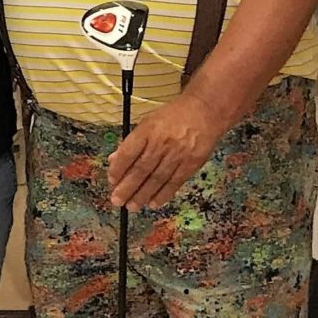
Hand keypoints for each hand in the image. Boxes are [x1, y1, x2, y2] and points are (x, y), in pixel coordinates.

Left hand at [105, 89, 233, 210]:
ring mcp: (177, 154)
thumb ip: (132, 142)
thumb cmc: (173, 116)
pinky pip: (175, 182)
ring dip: (143, 195)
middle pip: (141, 169)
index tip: (112, 180)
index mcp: (148, 130)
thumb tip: (114, 160)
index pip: (128, 152)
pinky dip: (163, 194)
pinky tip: (153, 203)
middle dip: (127, 188)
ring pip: (157, 179)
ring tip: (132, 206)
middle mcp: (161, 142)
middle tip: (117, 201)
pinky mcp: (191, 163)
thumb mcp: (148, 122)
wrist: (205, 111)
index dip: (118, 169)